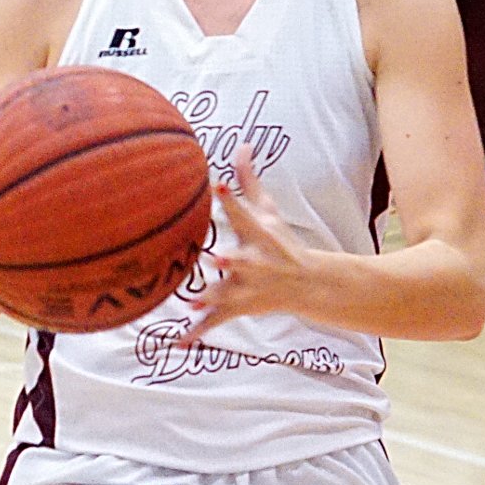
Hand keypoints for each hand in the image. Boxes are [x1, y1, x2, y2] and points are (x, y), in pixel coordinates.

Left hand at [182, 144, 313, 342]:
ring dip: (212, 298)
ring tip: (193, 302)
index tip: (220, 187)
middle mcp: (253, 261)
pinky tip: (179, 341)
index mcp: (258, 234)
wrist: (305, 283)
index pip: (245, 214)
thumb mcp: (268, 210)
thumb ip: (250, 179)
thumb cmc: (279, 241)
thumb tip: (241, 143)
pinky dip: (198, 332)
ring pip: (226, 294)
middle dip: (230, 261)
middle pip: (240, 260)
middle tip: (215, 258)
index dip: (233, 200)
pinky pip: (216, 321)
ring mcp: (245, 287)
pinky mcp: (238, 306)